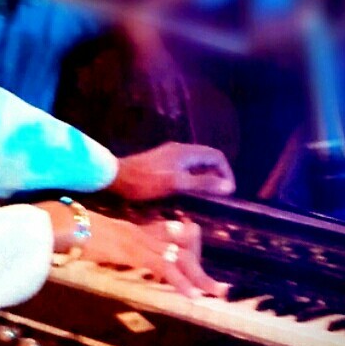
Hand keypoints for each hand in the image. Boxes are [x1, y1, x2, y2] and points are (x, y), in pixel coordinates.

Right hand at [42, 203, 226, 298]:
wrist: (64, 222)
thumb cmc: (73, 231)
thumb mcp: (95, 239)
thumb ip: (107, 245)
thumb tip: (107, 253)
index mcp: (134, 230)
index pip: (170, 238)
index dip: (188, 252)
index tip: (200, 266)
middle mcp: (142, 233)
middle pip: (181, 250)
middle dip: (201, 270)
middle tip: (219, 288)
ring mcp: (140, 241)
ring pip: (178, 259)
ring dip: (198, 278)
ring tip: (214, 293)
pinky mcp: (134, 251)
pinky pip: (163, 267)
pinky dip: (179, 282)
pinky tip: (191, 295)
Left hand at [110, 142, 235, 201]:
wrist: (115, 177)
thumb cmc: (145, 181)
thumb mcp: (177, 184)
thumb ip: (203, 184)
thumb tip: (228, 186)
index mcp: (186, 152)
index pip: (216, 156)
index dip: (226, 172)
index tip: (228, 190)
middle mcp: (179, 150)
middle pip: (207, 158)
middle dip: (217, 174)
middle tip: (219, 195)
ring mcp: (169, 155)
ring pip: (195, 164)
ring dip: (204, 177)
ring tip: (206, 196)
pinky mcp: (160, 162)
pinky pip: (184, 167)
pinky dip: (192, 178)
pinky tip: (187, 192)